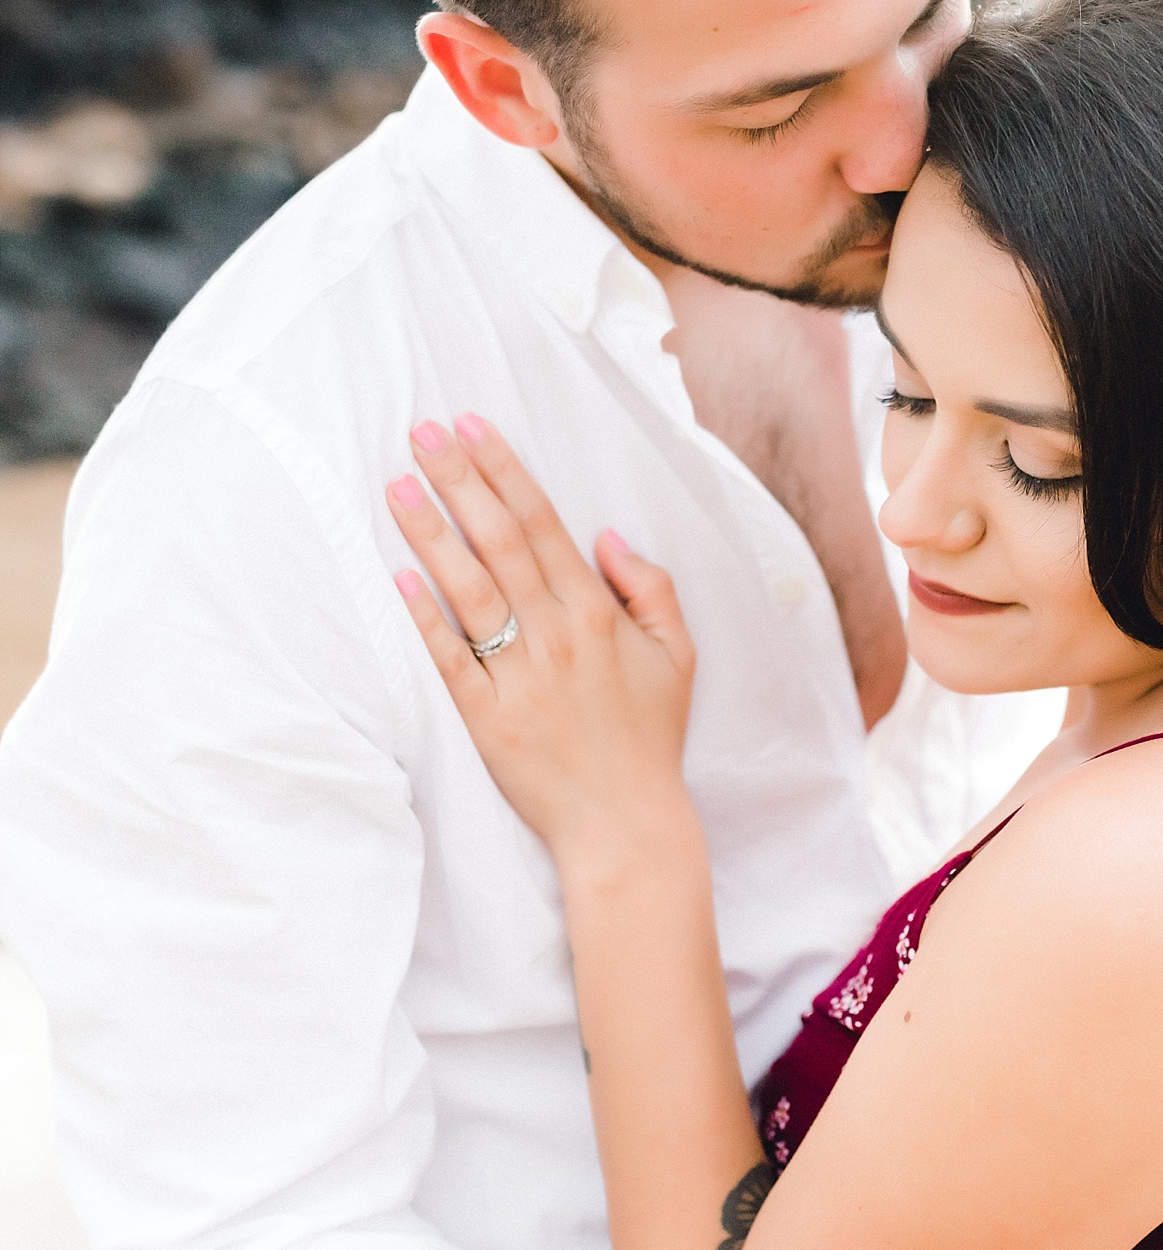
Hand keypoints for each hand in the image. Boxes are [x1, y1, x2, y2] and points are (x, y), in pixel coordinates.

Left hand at [388, 415, 696, 869]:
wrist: (625, 822)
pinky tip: (399, 574)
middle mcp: (556, 635)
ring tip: (397, 484)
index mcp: (599, 613)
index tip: (472, 427)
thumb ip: (650, 589)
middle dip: (459, 480)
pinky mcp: (486, 718)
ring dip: (431, 532)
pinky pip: (449, 656)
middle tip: (422, 432)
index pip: (543, 523)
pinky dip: (424, 615)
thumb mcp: (679, 655)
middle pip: (499, 541)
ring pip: (468, 588)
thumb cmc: (649, 737)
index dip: (504, 471)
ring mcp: (517, 675)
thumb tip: (606, 537)